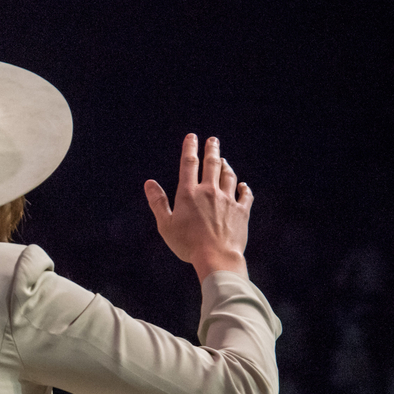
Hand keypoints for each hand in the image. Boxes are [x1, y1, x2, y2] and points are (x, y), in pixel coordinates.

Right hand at [144, 134, 251, 281]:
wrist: (217, 257)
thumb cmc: (187, 244)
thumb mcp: (165, 225)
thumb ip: (158, 202)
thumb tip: (149, 183)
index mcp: (189, 193)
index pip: (189, 164)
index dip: (190, 148)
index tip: (192, 137)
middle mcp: (210, 192)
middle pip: (212, 164)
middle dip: (212, 150)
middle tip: (213, 140)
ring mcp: (228, 200)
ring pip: (229, 177)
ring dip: (226, 167)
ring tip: (224, 161)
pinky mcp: (241, 212)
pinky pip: (245, 195)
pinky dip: (244, 188)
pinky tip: (243, 185)